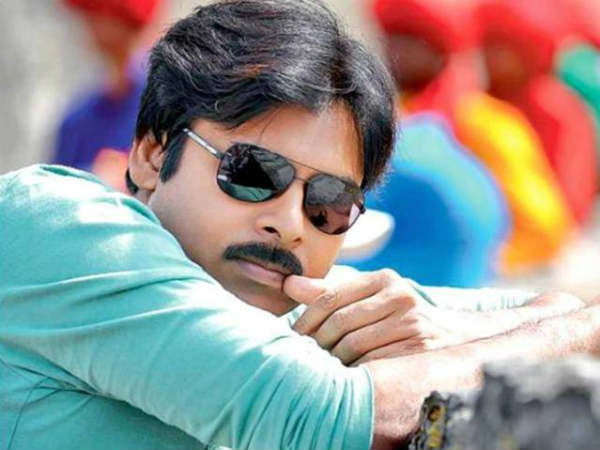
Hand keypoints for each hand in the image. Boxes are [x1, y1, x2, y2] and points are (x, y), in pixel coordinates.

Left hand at [283, 269, 470, 364]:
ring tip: (323, 367)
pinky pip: (372, 363)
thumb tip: (288, 283)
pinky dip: (354, 371)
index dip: (306, 320)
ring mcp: (411, 321)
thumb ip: (328, 292)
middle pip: (340, 322)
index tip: (292, 338)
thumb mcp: (367, 297)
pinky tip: (347, 373)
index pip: (330, 297)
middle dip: (317, 343)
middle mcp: (399, 295)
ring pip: (353, 345)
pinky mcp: (419, 347)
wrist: (451, 337)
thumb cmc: (397, 316)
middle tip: (304, 357)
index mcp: (383, 278)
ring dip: (333, 360)